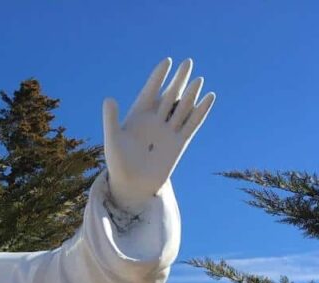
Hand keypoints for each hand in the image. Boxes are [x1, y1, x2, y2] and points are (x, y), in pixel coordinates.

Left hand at [102, 57, 214, 212]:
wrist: (133, 185)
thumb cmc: (118, 163)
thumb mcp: (113, 140)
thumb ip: (111, 119)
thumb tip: (109, 99)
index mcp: (138, 118)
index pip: (150, 92)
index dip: (158, 77)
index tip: (167, 61)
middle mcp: (155, 121)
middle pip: (169, 96)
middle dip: (178, 80)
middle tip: (188, 62)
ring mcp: (168, 131)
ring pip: (182, 108)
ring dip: (190, 94)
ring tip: (199, 78)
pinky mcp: (179, 142)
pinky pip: (192, 124)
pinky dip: (200, 112)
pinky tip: (209, 98)